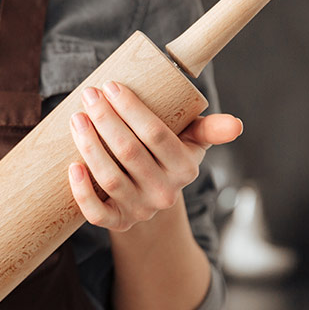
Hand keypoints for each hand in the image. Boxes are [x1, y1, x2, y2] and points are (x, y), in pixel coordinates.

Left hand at [68, 81, 241, 231]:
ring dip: (89, 146)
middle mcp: (164, 193)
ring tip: (77, 119)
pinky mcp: (117, 223)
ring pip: (110, 178)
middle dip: (106, 120)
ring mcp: (140, 210)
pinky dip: (82, 191)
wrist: (149, 197)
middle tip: (89, 95)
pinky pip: (96, 213)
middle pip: (129, 153)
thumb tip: (236, 125)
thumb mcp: (192, 141)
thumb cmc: (167, 156)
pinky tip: (72, 166)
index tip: (111, 86)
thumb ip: (210, 128)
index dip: (132, 109)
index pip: (157, 135)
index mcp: (185, 169)